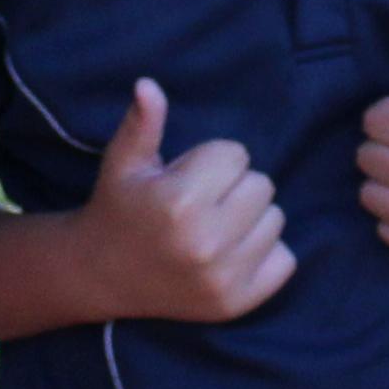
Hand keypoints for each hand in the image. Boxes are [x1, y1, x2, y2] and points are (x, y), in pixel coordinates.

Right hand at [76, 79, 292, 321]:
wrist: (101, 274)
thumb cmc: (120, 208)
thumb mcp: (124, 162)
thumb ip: (142, 123)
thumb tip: (148, 85)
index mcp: (179, 202)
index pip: (237, 155)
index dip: (212, 161)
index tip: (187, 178)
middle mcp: (205, 243)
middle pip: (262, 185)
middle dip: (235, 187)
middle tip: (202, 203)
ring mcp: (224, 278)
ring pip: (277, 219)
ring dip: (252, 218)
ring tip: (215, 227)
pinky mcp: (238, 302)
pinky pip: (286, 259)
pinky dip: (265, 253)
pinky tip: (230, 253)